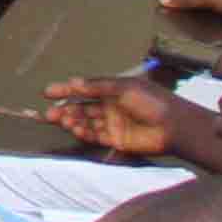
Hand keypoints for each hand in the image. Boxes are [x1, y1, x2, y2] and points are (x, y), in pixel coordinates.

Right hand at [39, 74, 202, 163]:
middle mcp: (111, 107)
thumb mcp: (123, 88)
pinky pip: (95, 136)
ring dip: (73, 121)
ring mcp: (113, 124)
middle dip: (65, 109)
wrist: (174, 126)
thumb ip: (97, 87)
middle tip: (49, 113)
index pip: (84, 90)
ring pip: (86, 122)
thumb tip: (73, 82)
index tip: (46, 92)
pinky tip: (76, 130)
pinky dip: (84, 133)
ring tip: (63, 121)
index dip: (65, 90)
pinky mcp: (116, 140)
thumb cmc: (153, 101)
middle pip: (82, 108)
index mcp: (113, 91)